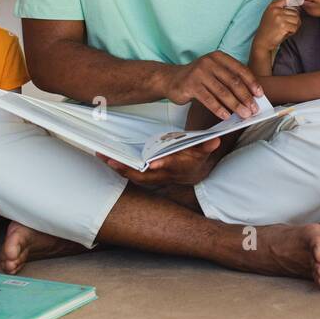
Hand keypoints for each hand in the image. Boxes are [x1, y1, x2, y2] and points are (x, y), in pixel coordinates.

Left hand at [98, 137, 220, 187]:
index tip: (153, 163)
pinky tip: (106, 159)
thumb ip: (208, 145)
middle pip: (144, 175)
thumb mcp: (203, 150)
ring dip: (119, 168)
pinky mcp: (146, 177)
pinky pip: (130, 174)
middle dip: (129, 169)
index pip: (169, 166)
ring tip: (103, 157)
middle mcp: (164, 175)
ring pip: (134, 176)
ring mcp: (154, 178)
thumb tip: (215, 140)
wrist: (192, 173)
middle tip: (113, 161)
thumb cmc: (196, 157)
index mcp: (177, 167)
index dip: (162, 165)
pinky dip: (118, 168)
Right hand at [165, 52, 262, 120]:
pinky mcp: (190, 84)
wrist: (171, 79)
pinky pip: (208, 99)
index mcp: (219, 57)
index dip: (252, 83)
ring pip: (222, 91)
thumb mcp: (214, 73)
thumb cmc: (198, 78)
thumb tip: (250, 97)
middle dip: (245, 97)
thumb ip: (229, 80)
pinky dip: (219, 109)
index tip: (260, 95)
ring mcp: (199, 72)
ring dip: (235, 105)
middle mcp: (209, 62)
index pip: (240, 70)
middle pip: (233, 81)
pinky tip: (226, 116)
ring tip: (244, 115)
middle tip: (253, 109)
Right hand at [253, 0, 301, 55]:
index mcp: (273, 6)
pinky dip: (293, 31)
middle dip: (295, 20)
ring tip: (287, 29)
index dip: (294, 3)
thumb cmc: (268, 29)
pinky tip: (286, 33)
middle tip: (288, 25)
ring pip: (297, 19)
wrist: (262, 41)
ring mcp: (279, 17)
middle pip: (295, 11)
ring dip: (294, 26)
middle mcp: (276, 10)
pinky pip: (295, 27)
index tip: (295, 8)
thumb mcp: (271, 14)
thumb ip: (280, 8)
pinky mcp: (283, 26)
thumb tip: (296, 5)